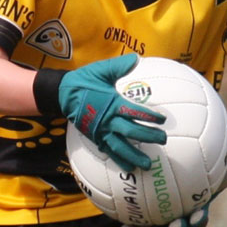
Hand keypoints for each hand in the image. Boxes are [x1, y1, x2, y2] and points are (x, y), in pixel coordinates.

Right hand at [59, 53, 166, 171]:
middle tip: (163, 140)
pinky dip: (119, 160)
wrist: (63, 93)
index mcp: (112, 103)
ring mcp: (101, 131)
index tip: (162, 120)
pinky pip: (109, 151)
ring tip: (148, 164)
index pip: (135, 112)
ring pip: (120, 147)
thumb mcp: (102, 70)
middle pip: (131, 131)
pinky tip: (129, 167)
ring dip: (134, 155)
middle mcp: (108, 119)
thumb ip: (119, 66)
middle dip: (148, 136)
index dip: (149, 116)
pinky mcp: (95, 137)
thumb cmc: (85, 80)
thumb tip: (136, 58)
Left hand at [120, 162, 226, 226]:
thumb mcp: (207, 177)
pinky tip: (121, 226)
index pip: (199, 218)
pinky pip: (141, 224)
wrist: (175, 185)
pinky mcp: (150, 222)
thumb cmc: (196, 179)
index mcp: (195, 211)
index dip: (198, 218)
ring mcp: (165, 223)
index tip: (197, 217)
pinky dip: (131, 225)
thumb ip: (219, 175)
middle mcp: (180, 220)